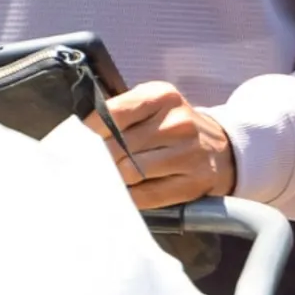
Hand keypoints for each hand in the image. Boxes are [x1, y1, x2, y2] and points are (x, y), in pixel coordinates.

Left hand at [90, 81, 236, 210]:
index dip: (88, 132)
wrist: (221, 149)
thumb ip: (120, 114)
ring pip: (131, 172)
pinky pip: (148, 195)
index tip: (73, 143)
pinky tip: (120, 195)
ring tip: (97, 181)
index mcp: (162, 96)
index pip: (113, 114)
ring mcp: (188, 153)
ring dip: (110, 179)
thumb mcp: (153, 106)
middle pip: (119, 147)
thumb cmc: (173, 126)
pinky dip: (129, 197)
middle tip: (79, 168)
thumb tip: (81, 136)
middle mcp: (178, 122)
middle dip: (96, 160)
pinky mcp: (193, 182)